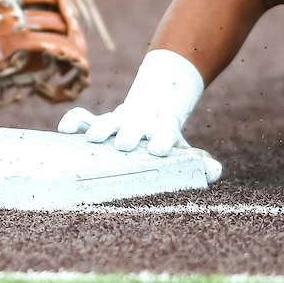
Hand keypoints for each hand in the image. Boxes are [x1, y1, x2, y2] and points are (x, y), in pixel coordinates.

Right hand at [58, 103, 189, 156]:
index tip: (158, 149)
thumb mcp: (187, 149)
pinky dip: (75, 121)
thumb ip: (202, 163)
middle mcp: (140, 125)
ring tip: (93, 138)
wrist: (154, 111)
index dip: (162, 140)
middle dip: (130, 135)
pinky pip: (84, 118)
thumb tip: (217, 172)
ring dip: (102, 128)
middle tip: (124, 144)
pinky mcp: (100, 122)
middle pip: (134, 128)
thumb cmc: (168, 141)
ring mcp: (119, 121)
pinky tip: (66, 130)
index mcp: (162, 132)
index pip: (164, 135)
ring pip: (108, 121)